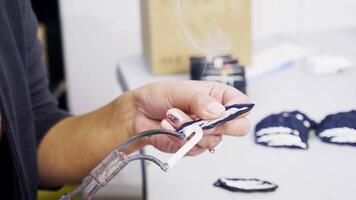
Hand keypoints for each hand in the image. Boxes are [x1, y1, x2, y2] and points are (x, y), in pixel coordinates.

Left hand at [130, 80, 250, 155]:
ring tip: (172, 116)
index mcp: (218, 96)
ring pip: (213, 140)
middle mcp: (215, 115)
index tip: (222, 113)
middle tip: (198, 119)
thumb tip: (218, 111)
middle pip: (236, 128)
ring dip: (190, 129)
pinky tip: (168, 126)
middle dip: (215, 125)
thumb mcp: (179, 91)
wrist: (138, 113)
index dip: (238, 112)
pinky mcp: (193, 145)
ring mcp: (206, 132)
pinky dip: (179, 138)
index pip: (242, 106)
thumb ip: (199, 101)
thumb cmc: (158, 96)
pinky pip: (195, 148)